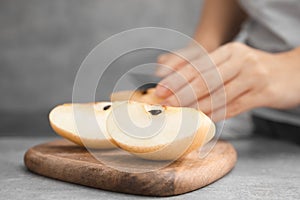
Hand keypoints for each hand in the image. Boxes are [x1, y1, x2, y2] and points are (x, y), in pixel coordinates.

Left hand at [155, 42, 299, 121]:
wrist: (291, 73)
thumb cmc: (254, 70)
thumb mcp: (232, 63)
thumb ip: (210, 73)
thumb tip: (178, 88)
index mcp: (229, 51)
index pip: (198, 66)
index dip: (177, 79)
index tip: (160, 89)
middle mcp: (241, 60)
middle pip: (205, 79)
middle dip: (182, 92)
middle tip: (165, 103)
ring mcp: (253, 76)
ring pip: (219, 94)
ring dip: (197, 106)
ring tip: (180, 113)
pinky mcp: (264, 93)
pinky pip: (235, 106)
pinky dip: (218, 114)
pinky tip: (204, 119)